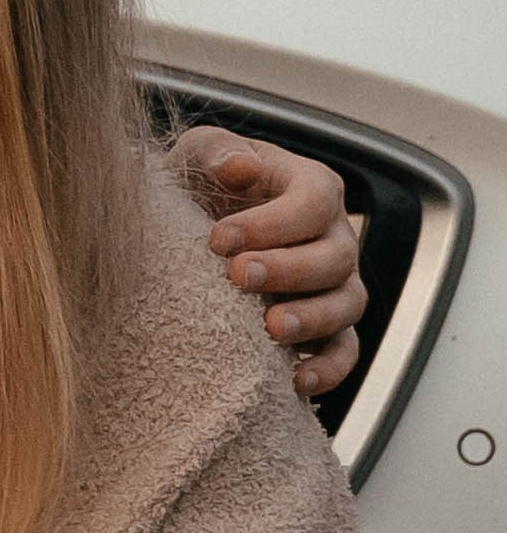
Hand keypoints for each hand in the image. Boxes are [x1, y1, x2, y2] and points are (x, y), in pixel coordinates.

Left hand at [170, 127, 364, 399]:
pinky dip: (328, 369)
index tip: (218, 240)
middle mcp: (333, 237)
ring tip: (269, 328)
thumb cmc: (199, 189)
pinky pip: (344, 352)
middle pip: (334, 256)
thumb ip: (218, 152)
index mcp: (312, 188)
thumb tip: (240, 168)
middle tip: (236, 277)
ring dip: (311, 318)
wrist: (184, 234)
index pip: (313, 202)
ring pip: (347, 304)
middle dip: (287, 269)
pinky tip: (293, 381)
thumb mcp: (199, 156)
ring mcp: (334, 285)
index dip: (272, 223)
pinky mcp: (324, 329)